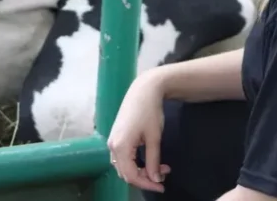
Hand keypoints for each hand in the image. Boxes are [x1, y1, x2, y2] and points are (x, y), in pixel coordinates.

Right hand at [106, 70, 171, 191]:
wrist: (143, 90)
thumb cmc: (149, 112)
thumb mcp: (154, 138)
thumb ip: (153, 160)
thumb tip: (155, 179)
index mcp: (121, 146)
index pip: (131, 175)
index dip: (147, 184)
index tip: (162, 186)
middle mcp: (112, 145)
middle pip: (125, 173)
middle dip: (145, 178)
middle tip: (164, 174)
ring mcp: (113, 141)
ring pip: (124, 166)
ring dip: (141, 171)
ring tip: (160, 166)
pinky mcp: (116, 137)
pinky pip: (123, 158)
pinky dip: (136, 163)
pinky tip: (150, 159)